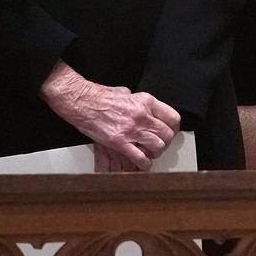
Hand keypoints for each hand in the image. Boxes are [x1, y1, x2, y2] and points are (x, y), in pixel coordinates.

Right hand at [41, 63, 180, 169]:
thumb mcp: (126, 92)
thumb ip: (138, 100)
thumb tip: (143, 106)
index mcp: (146, 101)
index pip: (173, 117)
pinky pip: (140, 157)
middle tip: (160, 145)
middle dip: (165, 142)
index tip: (170, 132)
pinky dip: (145, 164)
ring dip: (156, 153)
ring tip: (151, 153)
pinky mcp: (120, 142)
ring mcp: (132, 129)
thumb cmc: (100, 97)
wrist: (82, 101)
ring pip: (157, 146)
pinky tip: (143, 163)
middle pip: (167, 134)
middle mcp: (142, 115)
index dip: (174, 128)